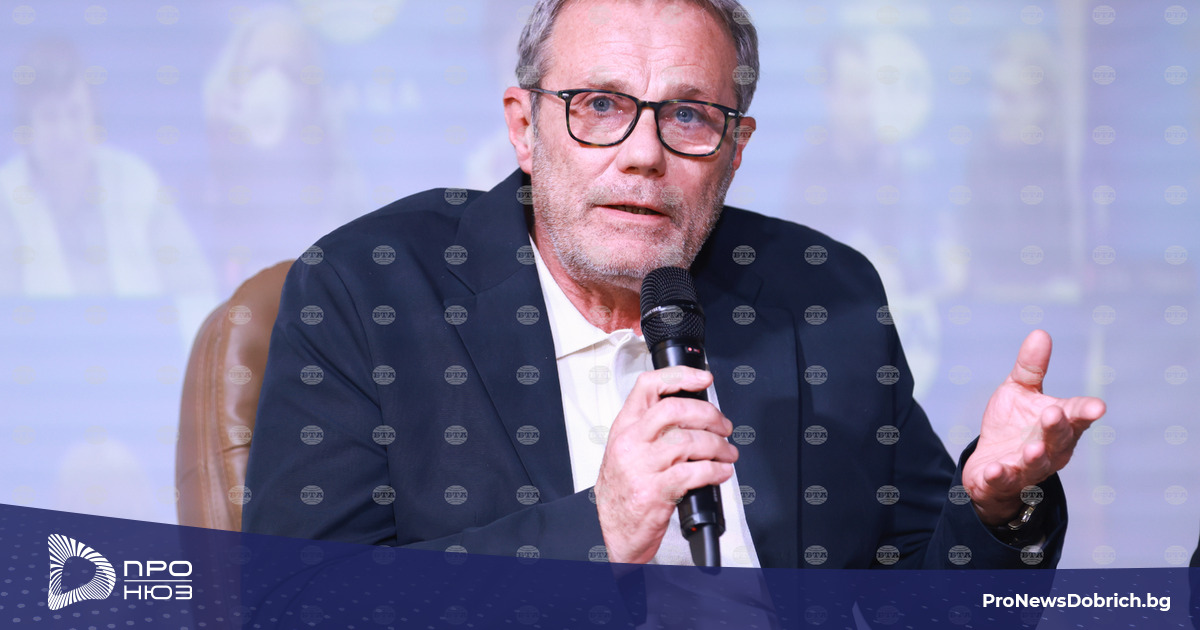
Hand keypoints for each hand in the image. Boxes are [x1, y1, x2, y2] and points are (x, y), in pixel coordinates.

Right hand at [594, 366, 737, 563]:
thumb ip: (652, 429)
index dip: (680, 376)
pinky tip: (721, 472)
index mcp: (625, 427)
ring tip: (727, 453)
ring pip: (689, 441)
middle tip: (723, 426)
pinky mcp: (655, 491)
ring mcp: (642, 467)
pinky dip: (716, 470)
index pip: (648, 386)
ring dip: (718, 446)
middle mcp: (631, 443)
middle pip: (675, 409)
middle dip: (708, 414)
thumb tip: (693, 412)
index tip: (703, 379)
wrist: (617, 530)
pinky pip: (695, 472)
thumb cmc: (625, 490)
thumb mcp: (627, 450)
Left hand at [963, 330, 1106, 525]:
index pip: (1076, 415)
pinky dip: (1001, 476)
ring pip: (1036, 464)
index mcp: (1059, 423)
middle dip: (1056, 427)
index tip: (1098, 406)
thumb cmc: (1013, 426)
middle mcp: (1050, 448)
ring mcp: (1028, 468)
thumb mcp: (1018, 392)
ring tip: (1032, 449)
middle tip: (1053, 413)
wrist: (990, 466)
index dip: (1086, 411)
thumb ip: (1030, 368)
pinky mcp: (1004, 482)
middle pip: (1058, 439)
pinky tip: (996, 469)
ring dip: (1034, 457)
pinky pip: (1005, 481)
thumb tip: (1040, 333)